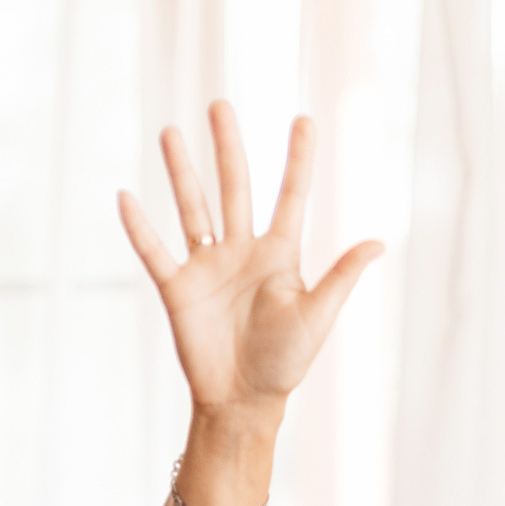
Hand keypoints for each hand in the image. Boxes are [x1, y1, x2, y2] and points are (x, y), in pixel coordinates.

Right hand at [118, 103, 382, 416]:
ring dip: (181, 172)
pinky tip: (125, 196)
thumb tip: (379, 242)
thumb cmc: (285, 363)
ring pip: (193, 209)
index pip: (290, 197)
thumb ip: (341, 278)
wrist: (242, 401)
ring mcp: (207, 267)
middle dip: (228, 147)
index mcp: (280, 255)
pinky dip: (139, 228)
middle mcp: (242, 251)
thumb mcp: (317, 318)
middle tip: (220, 105)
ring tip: (170, 132)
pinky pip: (155, 252)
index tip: (304, 119)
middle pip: (235, 187)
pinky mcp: (177, 289)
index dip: (298, 160)